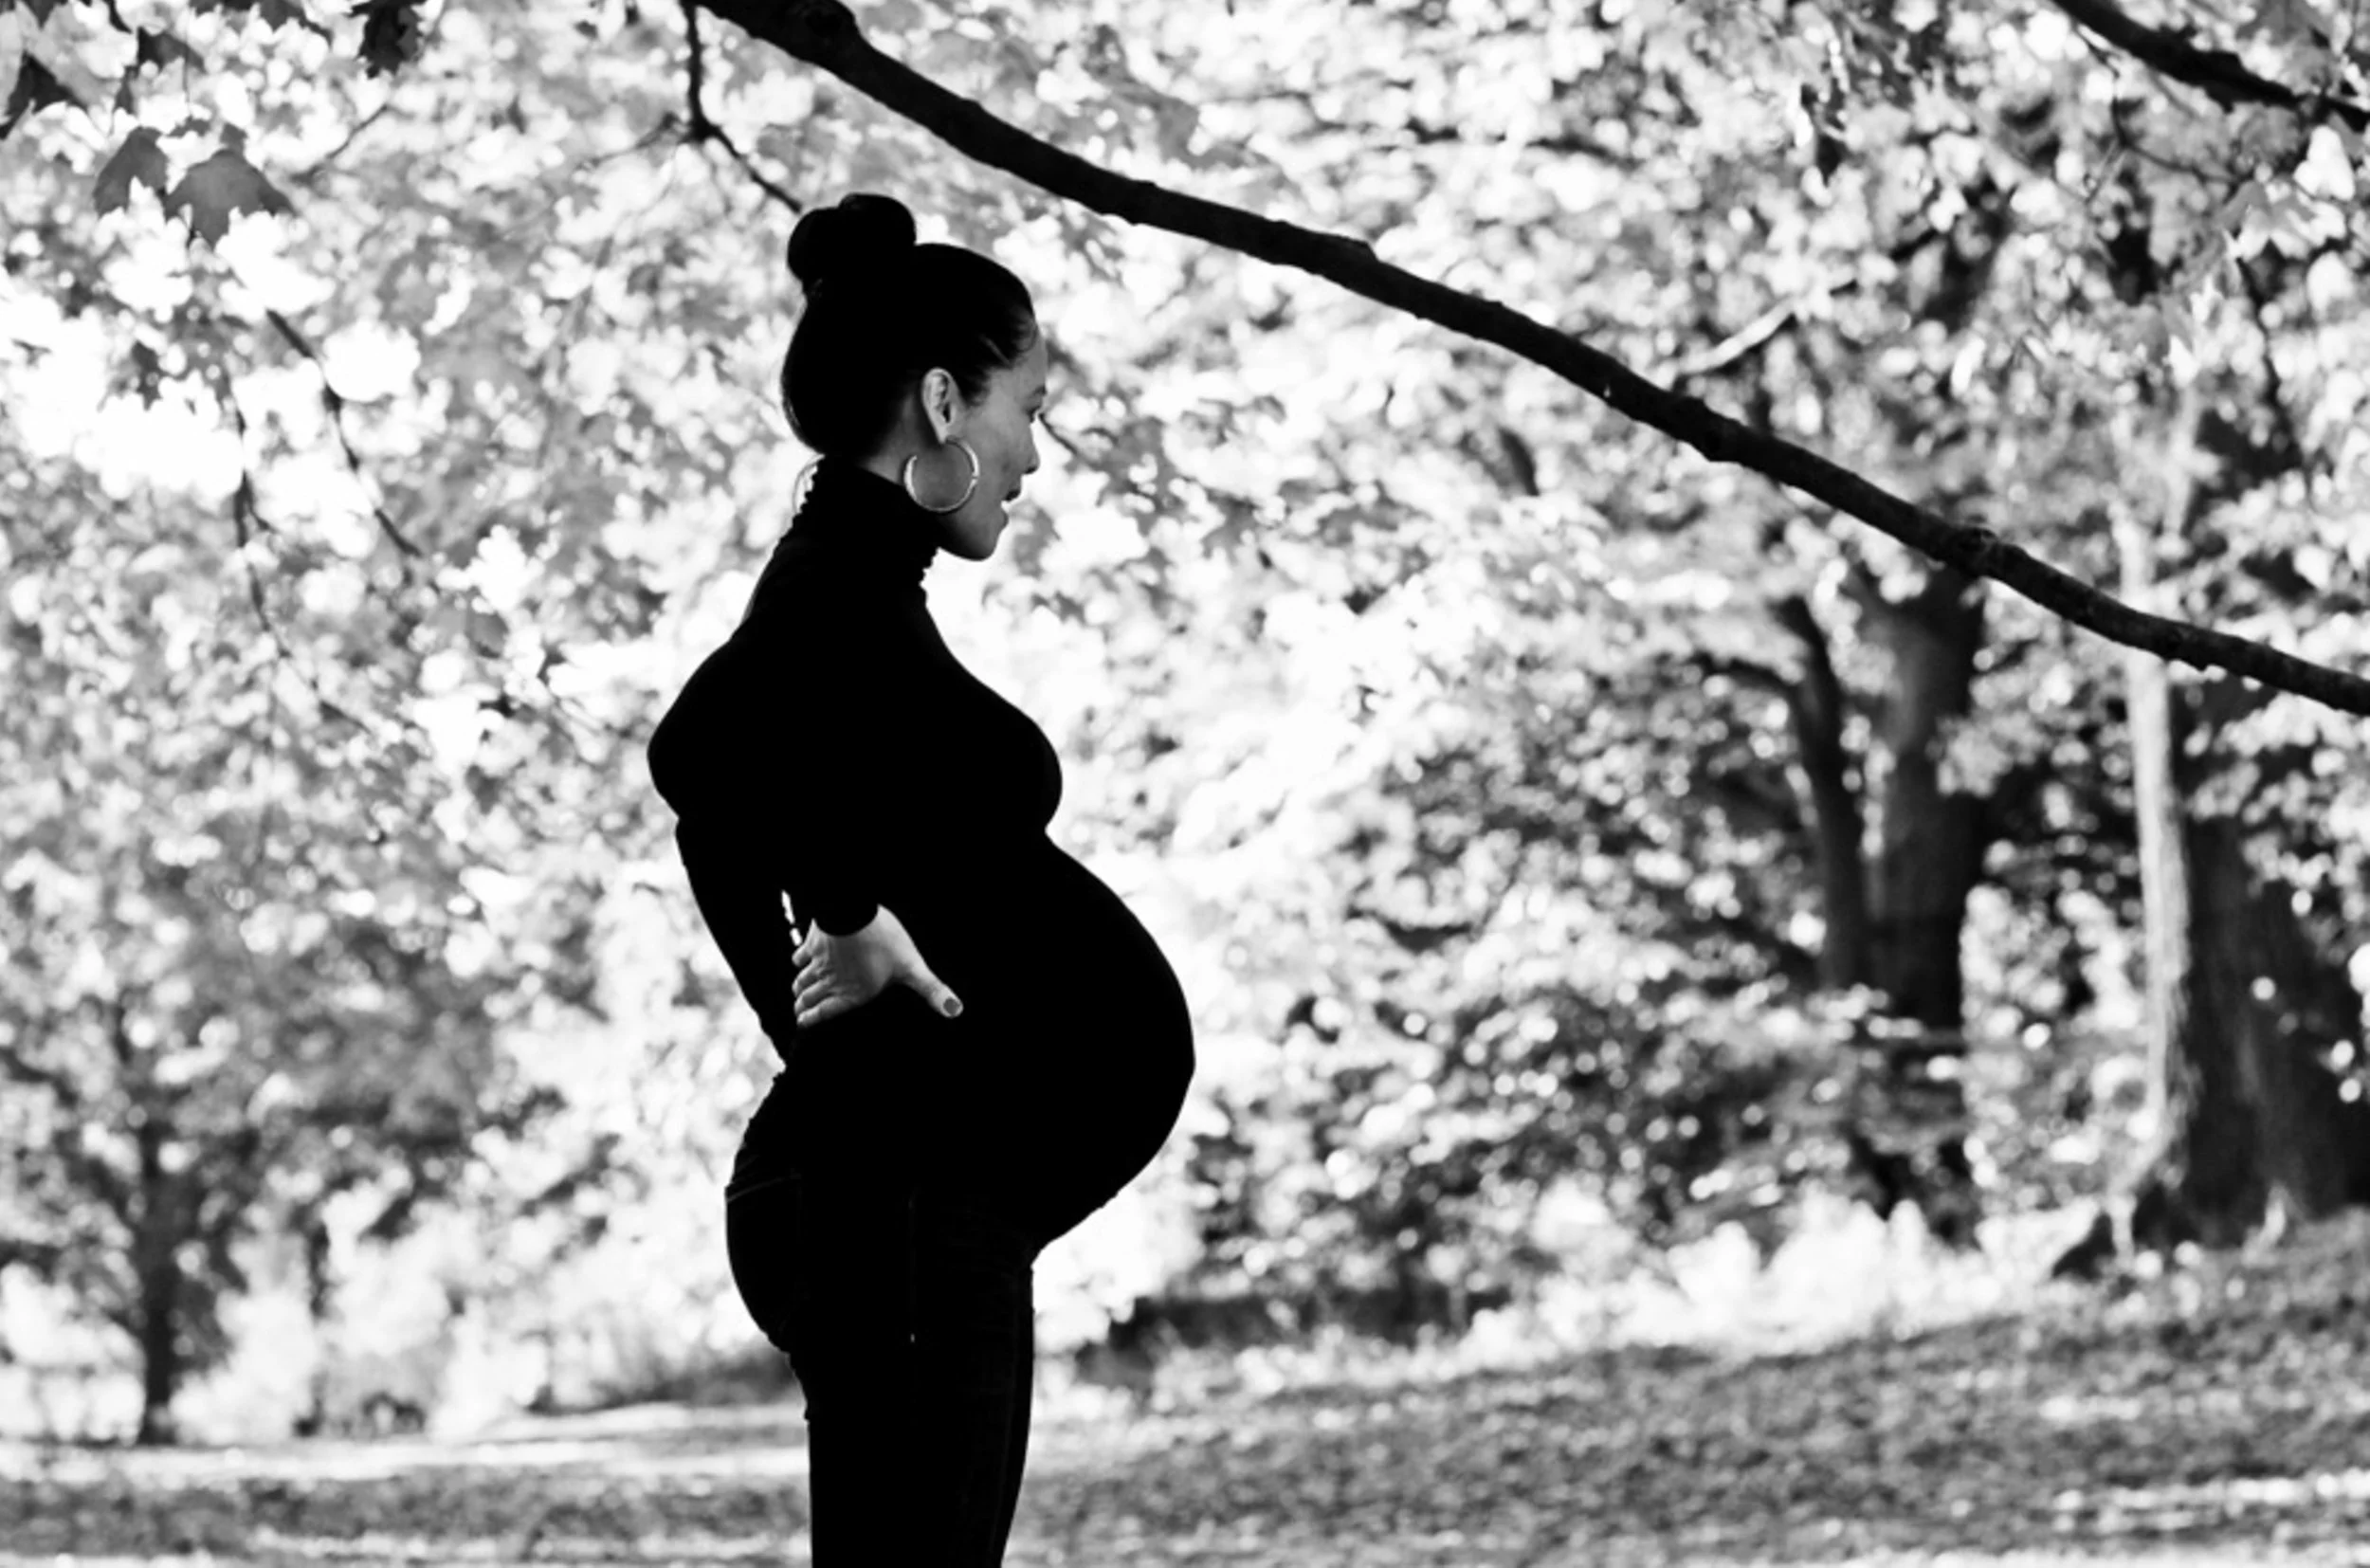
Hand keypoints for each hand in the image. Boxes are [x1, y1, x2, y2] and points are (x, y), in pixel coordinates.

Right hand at [791, 906, 963, 1028]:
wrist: (852, 912)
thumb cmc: (884, 941)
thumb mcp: (912, 967)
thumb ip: (932, 990)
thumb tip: (956, 1010)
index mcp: (853, 994)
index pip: (826, 1012)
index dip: (812, 1019)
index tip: (802, 1023)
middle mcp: (833, 981)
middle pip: (811, 997)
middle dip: (802, 1006)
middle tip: (798, 1012)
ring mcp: (820, 962)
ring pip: (803, 979)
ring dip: (799, 987)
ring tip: (796, 992)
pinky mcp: (814, 943)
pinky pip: (800, 956)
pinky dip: (798, 961)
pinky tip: (799, 961)